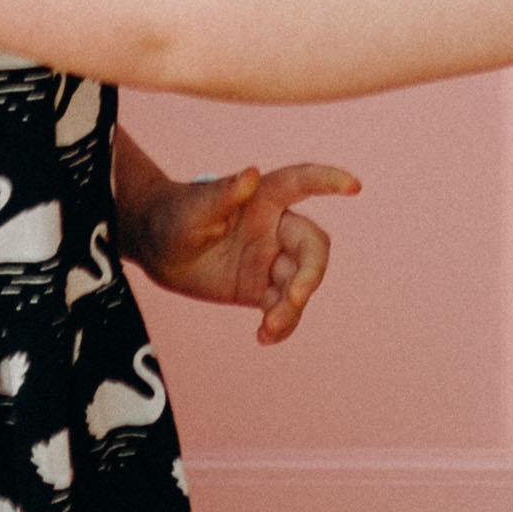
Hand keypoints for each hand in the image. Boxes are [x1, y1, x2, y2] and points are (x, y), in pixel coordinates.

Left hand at [122, 156, 358, 345]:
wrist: (159, 250)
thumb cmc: (175, 217)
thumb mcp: (194, 208)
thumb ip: (223, 194)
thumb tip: (251, 174)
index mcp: (264, 198)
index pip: (302, 183)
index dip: (328, 181)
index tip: (353, 187)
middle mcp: (276, 227)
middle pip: (312, 246)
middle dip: (311, 272)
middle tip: (295, 297)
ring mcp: (272, 259)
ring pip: (301, 282)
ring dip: (293, 306)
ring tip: (269, 327)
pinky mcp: (262, 288)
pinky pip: (284, 308)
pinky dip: (281, 325)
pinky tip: (264, 337)